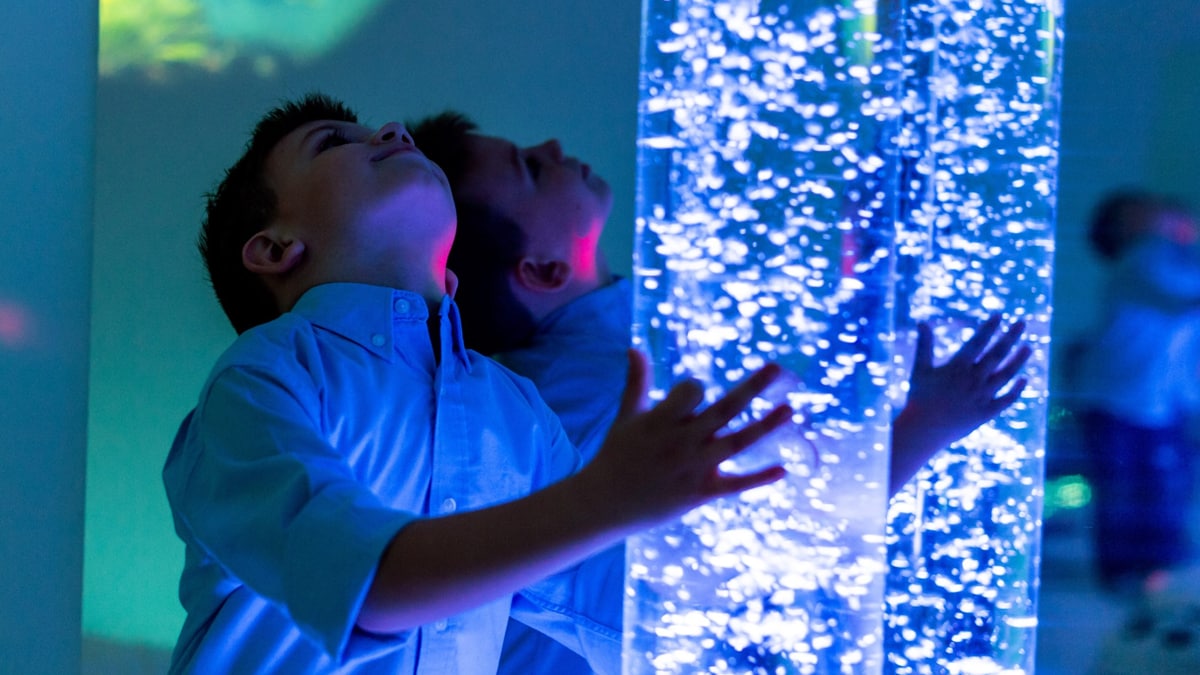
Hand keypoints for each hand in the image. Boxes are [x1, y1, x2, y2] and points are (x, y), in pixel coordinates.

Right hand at [581, 349, 791, 531]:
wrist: (605, 503)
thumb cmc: (616, 455)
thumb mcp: (625, 417)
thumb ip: (636, 382)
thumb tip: (634, 347)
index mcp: (661, 420)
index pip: (692, 392)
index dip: (693, 388)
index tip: (688, 395)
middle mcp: (682, 442)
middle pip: (724, 410)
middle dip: (752, 388)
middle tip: (778, 368)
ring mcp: (693, 468)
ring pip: (737, 443)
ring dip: (766, 427)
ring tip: (791, 409)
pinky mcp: (700, 493)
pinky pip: (734, 485)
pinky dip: (758, 479)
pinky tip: (784, 469)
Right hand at [890, 314, 1031, 492]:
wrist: (924, 430)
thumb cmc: (919, 398)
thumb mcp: (920, 369)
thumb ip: (924, 344)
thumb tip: (921, 321)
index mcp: (957, 367)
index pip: (977, 342)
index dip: (989, 327)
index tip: (999, 315)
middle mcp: (973, 380)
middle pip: (997, 354)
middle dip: (1010, 337)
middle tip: (1022, 323)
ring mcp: (982, 396)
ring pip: (1006, 375)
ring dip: (1019, 360)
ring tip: (1029, 347)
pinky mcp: (986, 413)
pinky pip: (1006, 399)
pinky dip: (1016, 389)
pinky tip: (1024, 379)